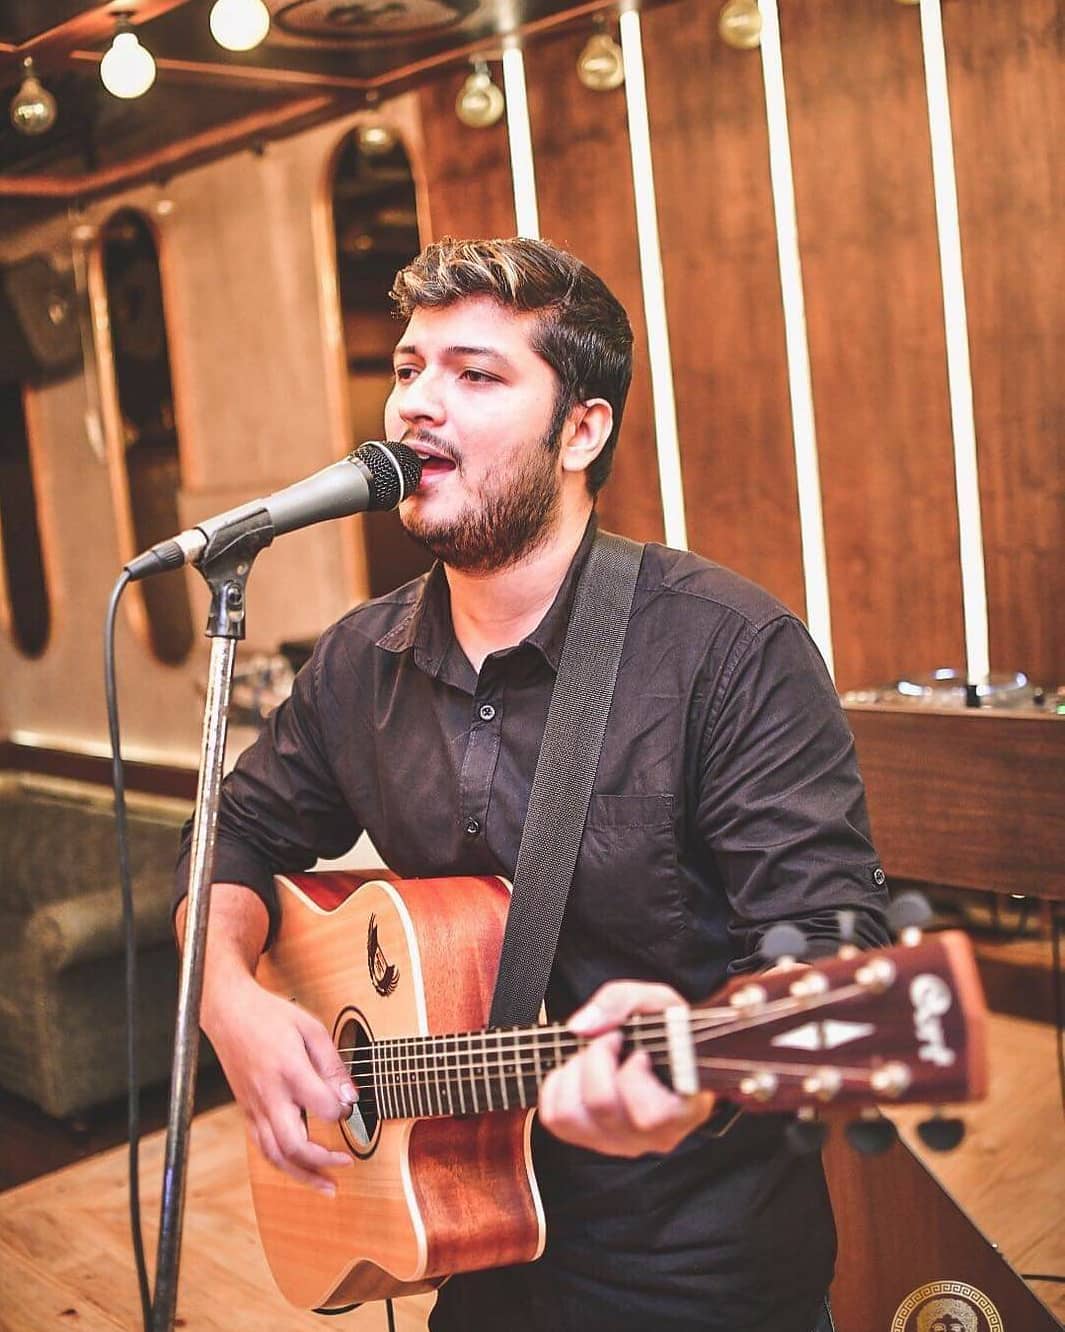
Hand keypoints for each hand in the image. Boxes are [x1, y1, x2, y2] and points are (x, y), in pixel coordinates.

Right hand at [202, 972, 357, 1195]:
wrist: (229, 1012)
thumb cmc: (270, 1015)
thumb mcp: (311, 1028)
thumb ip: (332, 1064)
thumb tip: (350, 1095)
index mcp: (288, 1070)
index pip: (322, 1107)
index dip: (342, 1111)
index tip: (350, 1105)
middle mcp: (269, 1094)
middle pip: (293, 1144)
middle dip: (322, 1162)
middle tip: (347, 1164)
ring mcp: (254, 1106)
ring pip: (274, 1155)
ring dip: (302, 1175)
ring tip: (326, 1185)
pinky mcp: (246, 1111)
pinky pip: (262, 1146)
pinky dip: (282, 1163)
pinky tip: (299, 1168)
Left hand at [538, 980, 714, 1157]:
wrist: (664, 1050)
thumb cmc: (666, 1030)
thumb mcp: (655, 1001)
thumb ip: (622, 1002)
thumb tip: (580, 1027)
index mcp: (684, 1112)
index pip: (650, 1115)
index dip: (634, 1076)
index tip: (639, 1050)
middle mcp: (653, 1137)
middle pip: (601, 1104)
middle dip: (597, 1057)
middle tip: (611, 1039)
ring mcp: (621, 1143)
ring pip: (570, 1115)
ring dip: (573, 1072)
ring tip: (594, 1057)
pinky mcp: (591, 1140)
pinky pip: (554, 1117)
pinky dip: (557, 1085)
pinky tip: (580, 1071)